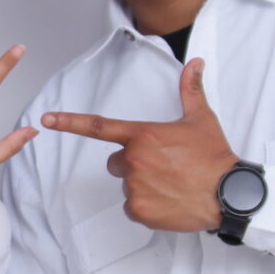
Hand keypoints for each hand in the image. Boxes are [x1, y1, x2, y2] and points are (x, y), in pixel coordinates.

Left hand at [42, 59, 235, 232]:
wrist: (228, 194)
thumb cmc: (214, 157)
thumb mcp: (202, 120)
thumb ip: (191, 90)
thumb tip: (194, 63)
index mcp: (143, 135)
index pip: (99, 127)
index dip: (69, 122)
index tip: (47, 120)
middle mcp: (134, 160)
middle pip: (116, 162)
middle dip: (133, 164)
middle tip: (164, 166)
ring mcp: (135, 186)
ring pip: (127, 185)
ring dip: (142, 185)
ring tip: (172, 184)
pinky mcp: (139, 210)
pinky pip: (133, 207)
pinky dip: (147, 206)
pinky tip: (169, 200)